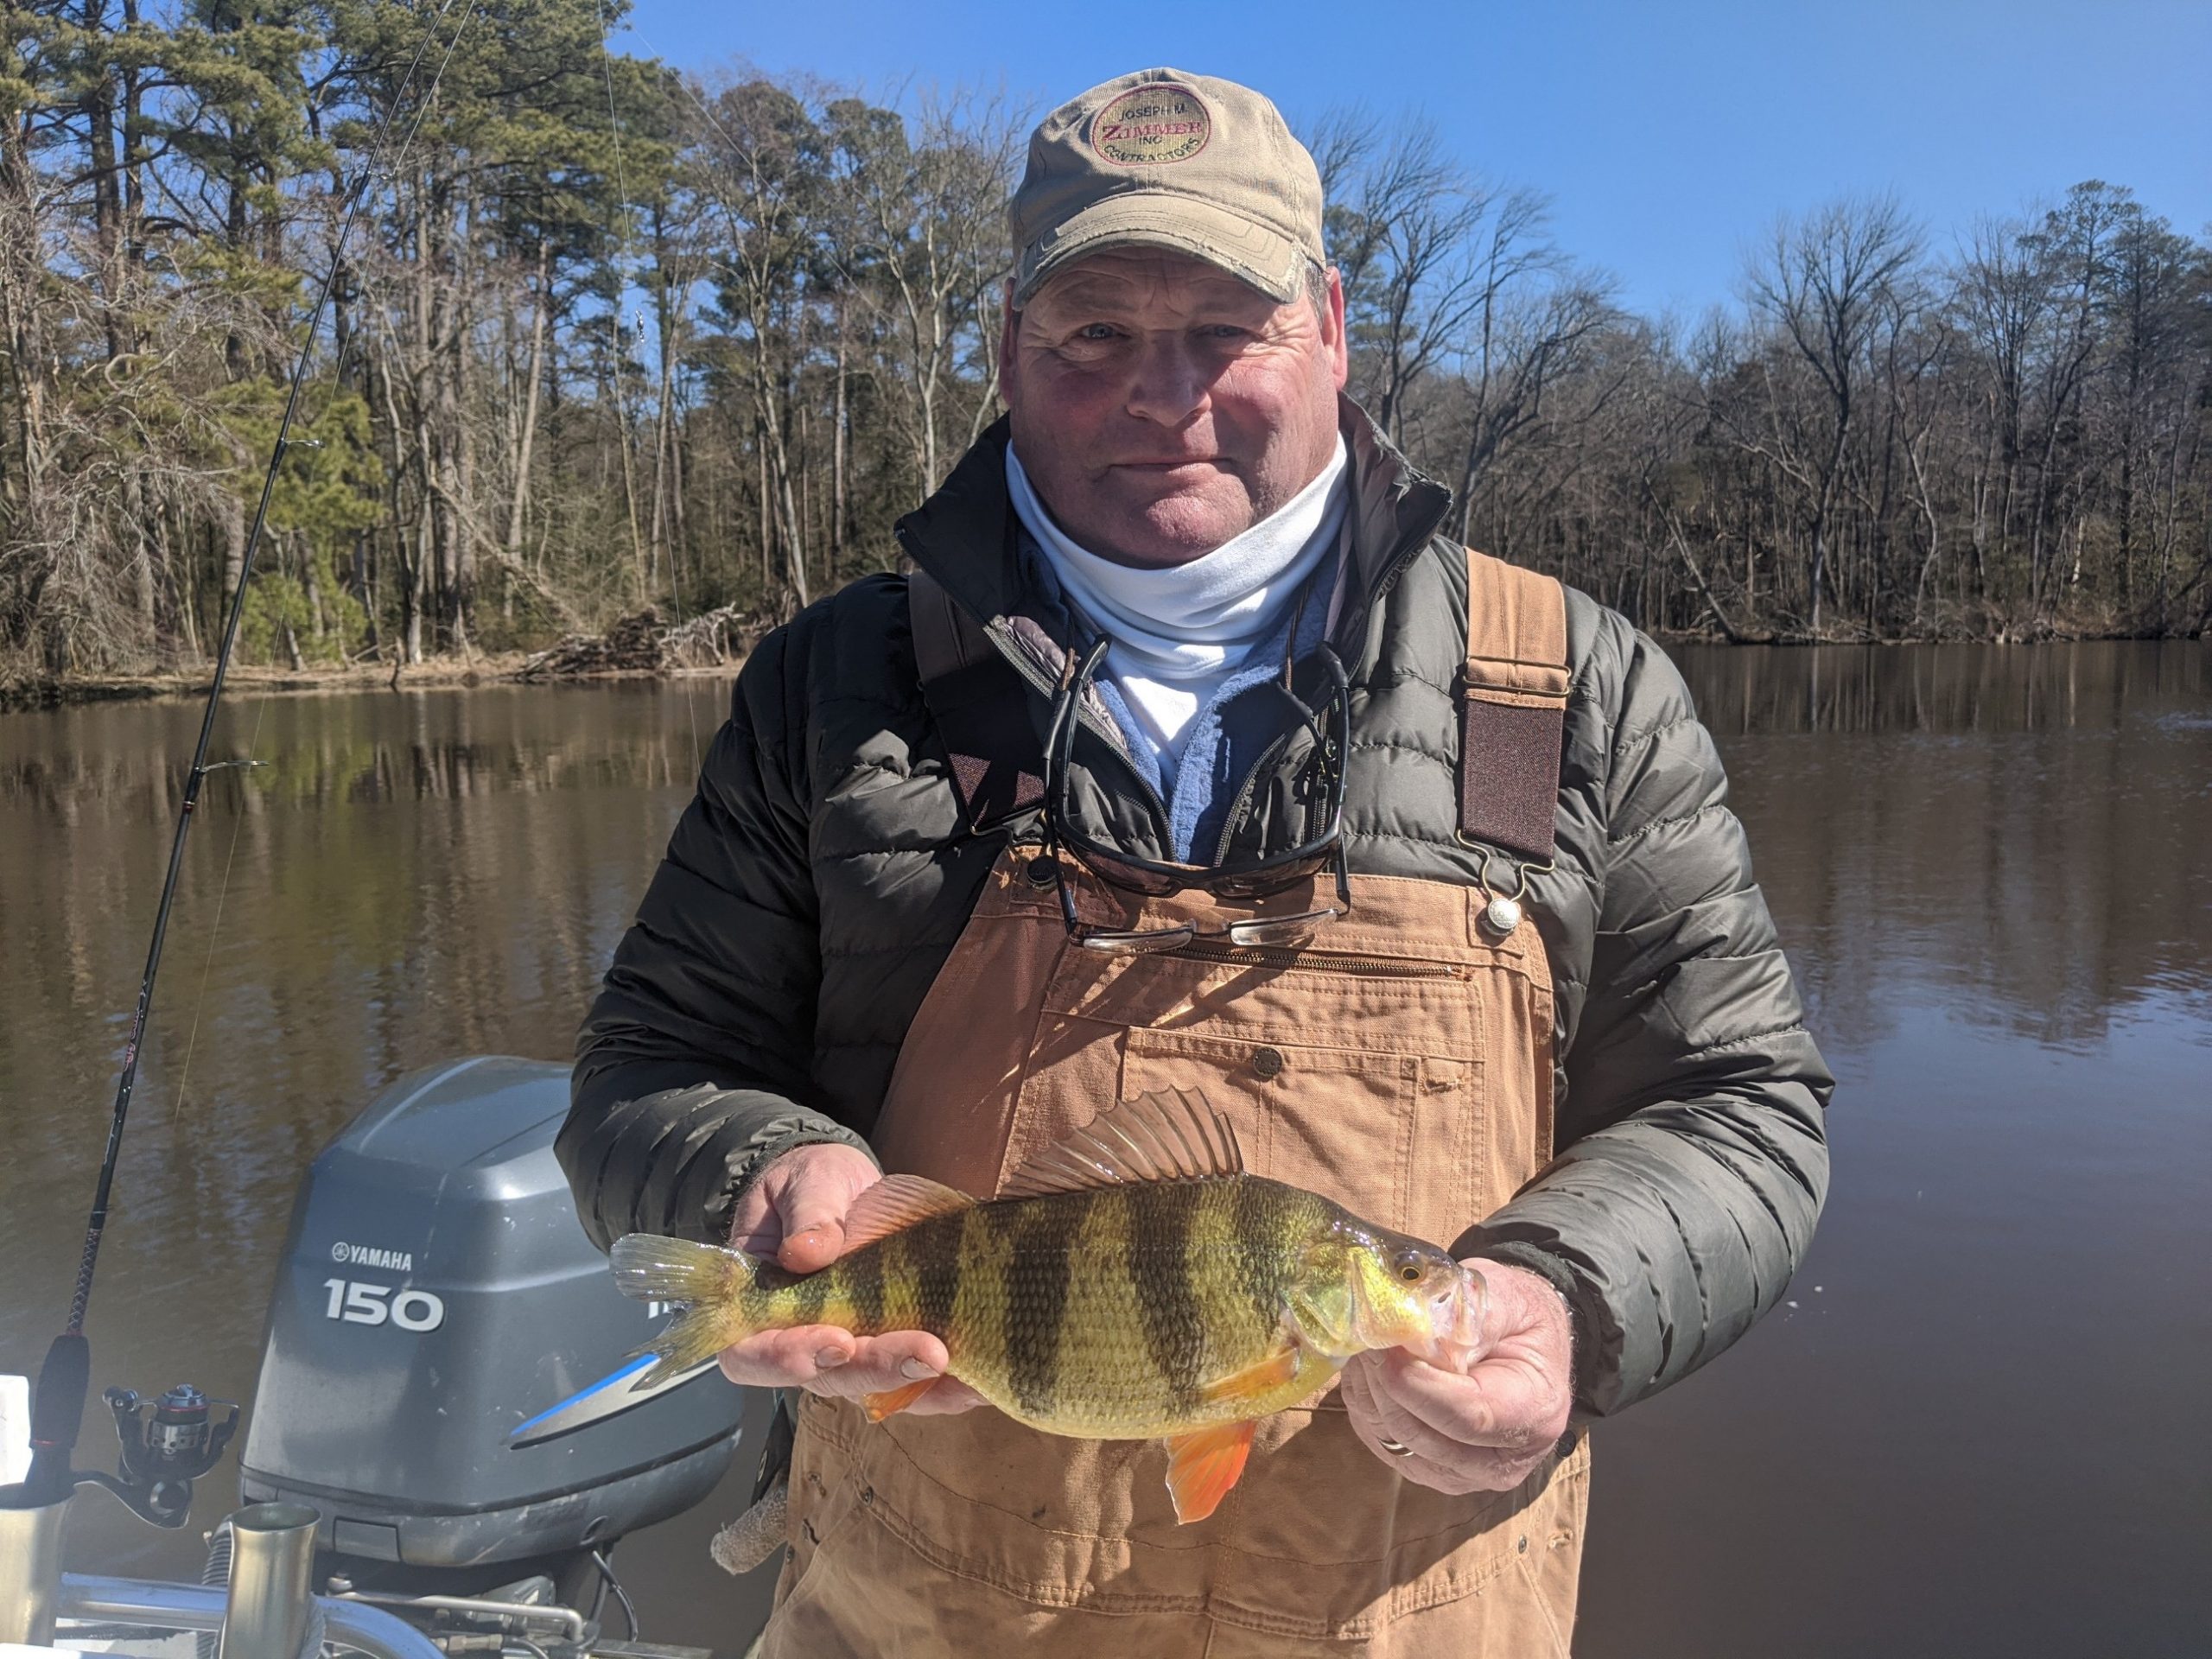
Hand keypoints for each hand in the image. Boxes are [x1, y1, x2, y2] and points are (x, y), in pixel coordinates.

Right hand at [717, 1143, 983, 1415]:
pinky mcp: (889, 1350)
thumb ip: (807, 1215)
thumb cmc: (811, 1187)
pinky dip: (948, 1385)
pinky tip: (983, 1378)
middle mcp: (800, 1345)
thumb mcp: (804, 1185)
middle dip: (879, 1368)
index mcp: (756, 1312)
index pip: (757, 1354)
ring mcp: (848, 1353)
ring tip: (968, 1372)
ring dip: (922, 1382)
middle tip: (929, 1353)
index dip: (793, 1357)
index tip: (838, 1341)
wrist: (846, 1191)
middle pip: (830, 1376)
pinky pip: (915, 1383)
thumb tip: (805, 1252)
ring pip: (878, 1387)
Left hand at [1340, 1260, 1572, 1493]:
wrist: (1523, 1349)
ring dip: (1369, 1386)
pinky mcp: (1425, 1469)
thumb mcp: (1508, 1298)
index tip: (1387, 1344)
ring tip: (1367, 1340)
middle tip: (1366, 1329)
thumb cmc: (1518, 1319)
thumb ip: (1467, 1311)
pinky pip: (1377, 1438)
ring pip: (1390, 1437)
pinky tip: (1370, 1366)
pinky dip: (1364, 1400)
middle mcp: (1499, 1461)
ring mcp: (1459, 1474)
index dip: (1418, 1382)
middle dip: (1384, 1379)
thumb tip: (1414, 1326)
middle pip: (1420, 1432)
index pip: (1468, 1415)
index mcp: (1533, 1414)